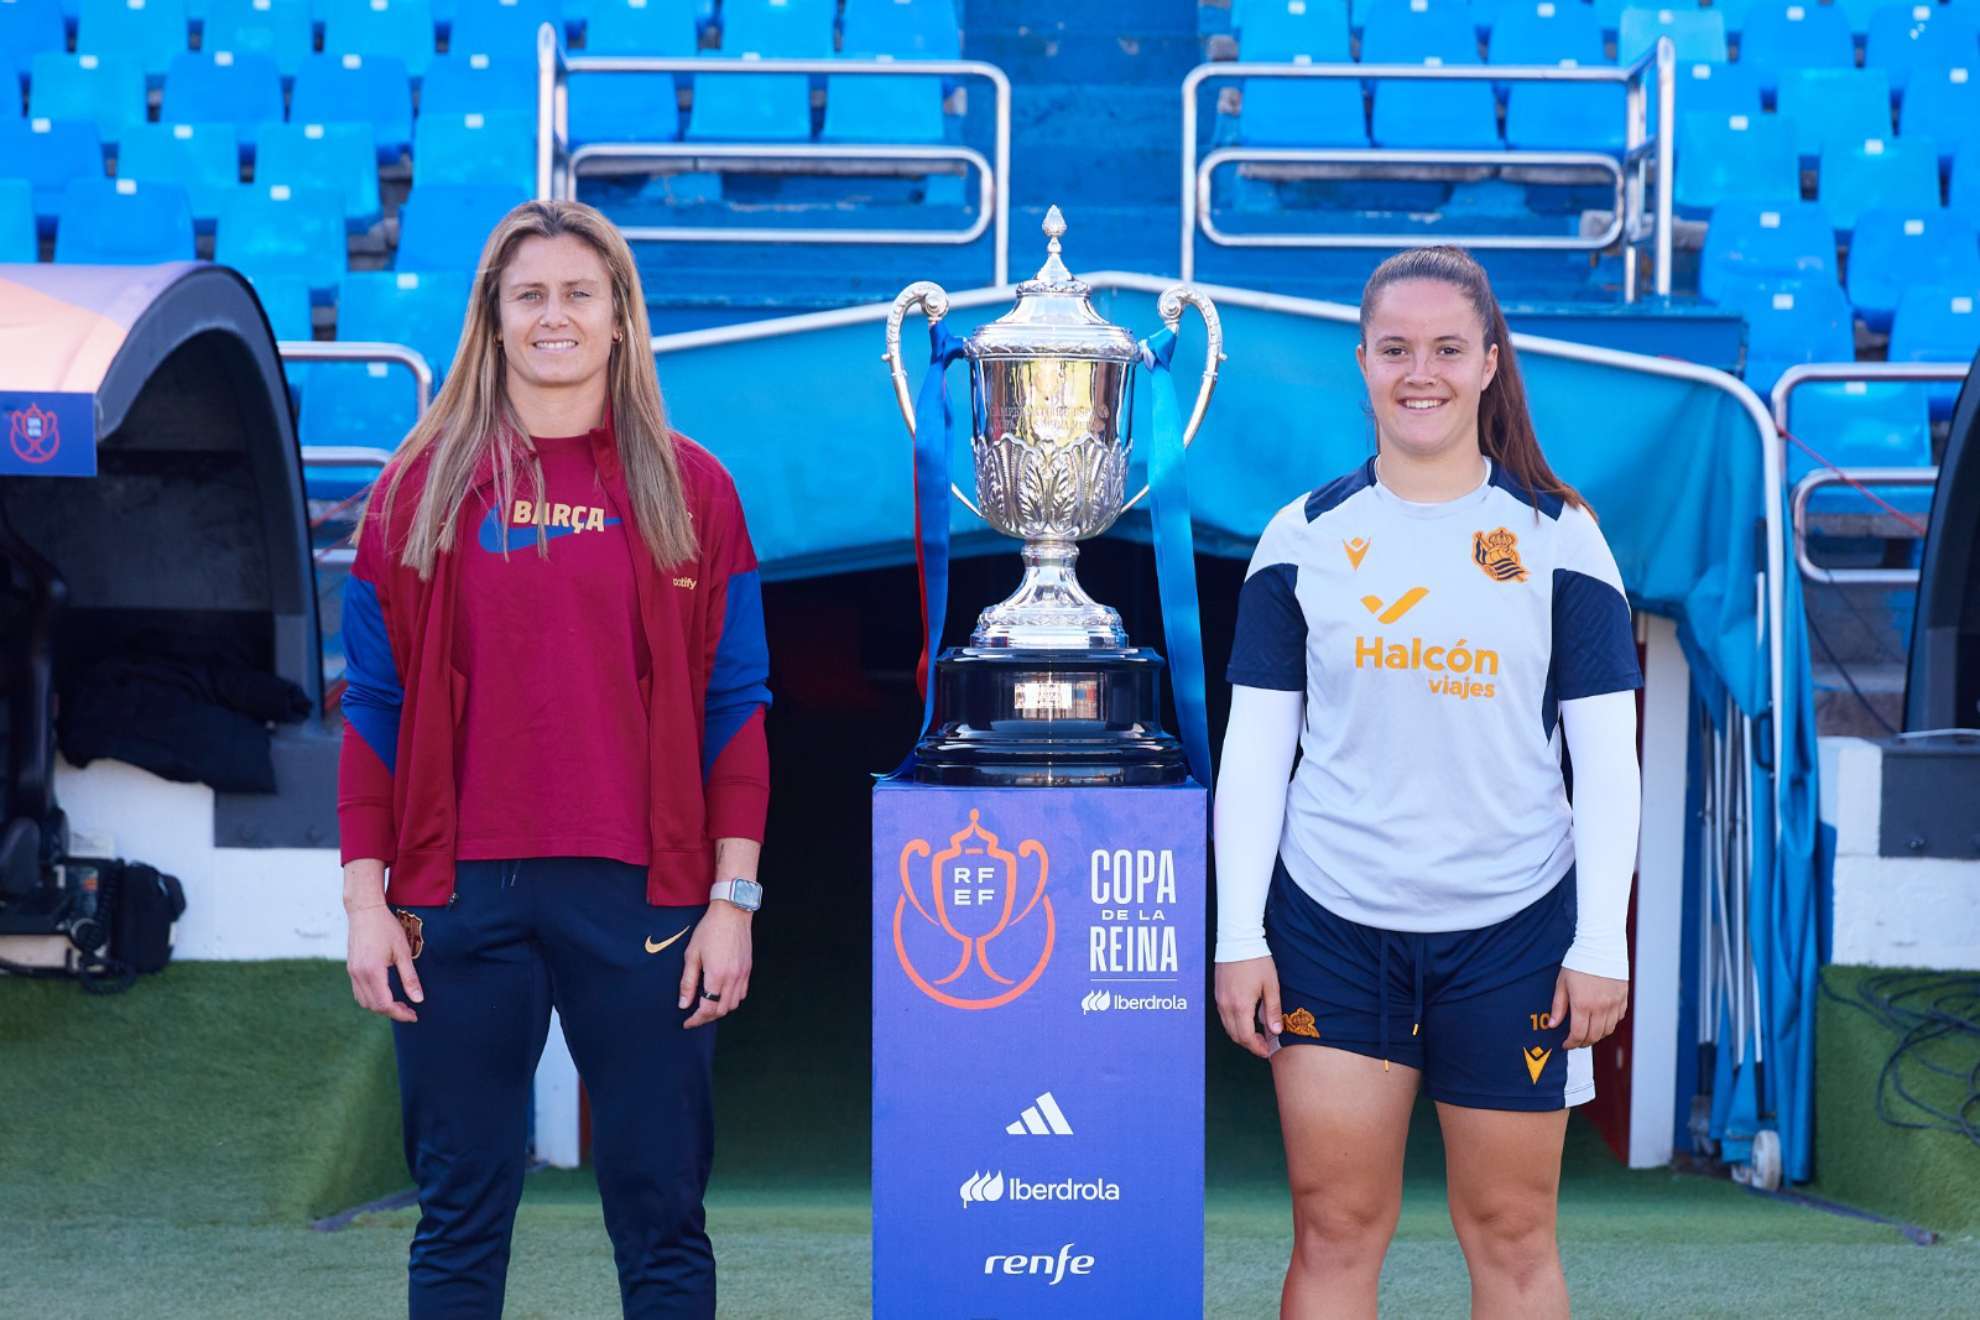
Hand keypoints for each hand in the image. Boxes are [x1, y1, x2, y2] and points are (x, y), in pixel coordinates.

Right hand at [346, 903, 421, 1022]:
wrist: (365, 911)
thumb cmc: (386, 928)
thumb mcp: (403, 952)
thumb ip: (409, 977)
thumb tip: (418, 999)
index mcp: (372, 972)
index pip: (384, 1004)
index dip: (400, 1013)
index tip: (414, 1015)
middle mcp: (359, 975)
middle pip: (373, 1006)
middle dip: (392, 1012)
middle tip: (410, 1009)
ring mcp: (352, 972)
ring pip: (364, 1002)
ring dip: (381, 1006)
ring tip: (399, 1002)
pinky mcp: (351, 969)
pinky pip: (359, 992)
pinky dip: (372, 998)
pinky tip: (386, 992)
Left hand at [680, 902, 751, 1028]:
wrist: (732, 912)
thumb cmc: (709, 930)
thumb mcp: (692, 954)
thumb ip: (687, 982)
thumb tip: (683, 1004)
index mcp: (716, 975)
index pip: (707, 1009)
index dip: (696, 1020)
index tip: (687, 1022)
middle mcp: (732, 978)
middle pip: (721, 1010)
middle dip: (706, 1018)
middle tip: (694, 1016)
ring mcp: (743, 974)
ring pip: (733, 1005)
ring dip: (719, 1009)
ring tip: (707, 1006)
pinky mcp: (748, 969)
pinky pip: (742, 994)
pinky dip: (731, 1000)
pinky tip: (721, 994)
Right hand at [1215, 956, 1281, 1058]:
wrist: (1238, 941)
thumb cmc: (1256, 961)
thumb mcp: (1271, 985)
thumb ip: (1272, 1010)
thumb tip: (1275, 1031)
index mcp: (1240, 1005)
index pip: (1245, 1037)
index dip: (1256, 1047)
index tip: (1266, 1050)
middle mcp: (1226, 1005)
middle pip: (1235, 1035)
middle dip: (1249, 1044)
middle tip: (1263, 1045)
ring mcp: (1219, 1000)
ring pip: (1228, 1027)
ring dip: (1241, 1035)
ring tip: (1256, 1034)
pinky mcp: (1217, 994)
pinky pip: (1224, 1017)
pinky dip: (1234, 1024)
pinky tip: (1246, 1019)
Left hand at [1550, 966, 1627, 1048]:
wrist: (1601, 946)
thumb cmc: (1578, 963)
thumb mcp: (1562, 984)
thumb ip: (1558, 1006)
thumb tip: (1552, 1025)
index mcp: (1583, 1004)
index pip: (1579, 1034)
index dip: (1571, 1043)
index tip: (1566, 1044)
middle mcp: (1601, 1007)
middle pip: (1594, 1036)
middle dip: (1583, 1042)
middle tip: (1575, 1041)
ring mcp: (1614, 1004)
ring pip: (1607, 1030)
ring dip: (1597, 1036)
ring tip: (1587, 1033)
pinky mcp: (1623, 999)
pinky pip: (1617, 1019)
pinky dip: (1609, 1024)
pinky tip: (1600, 1021)